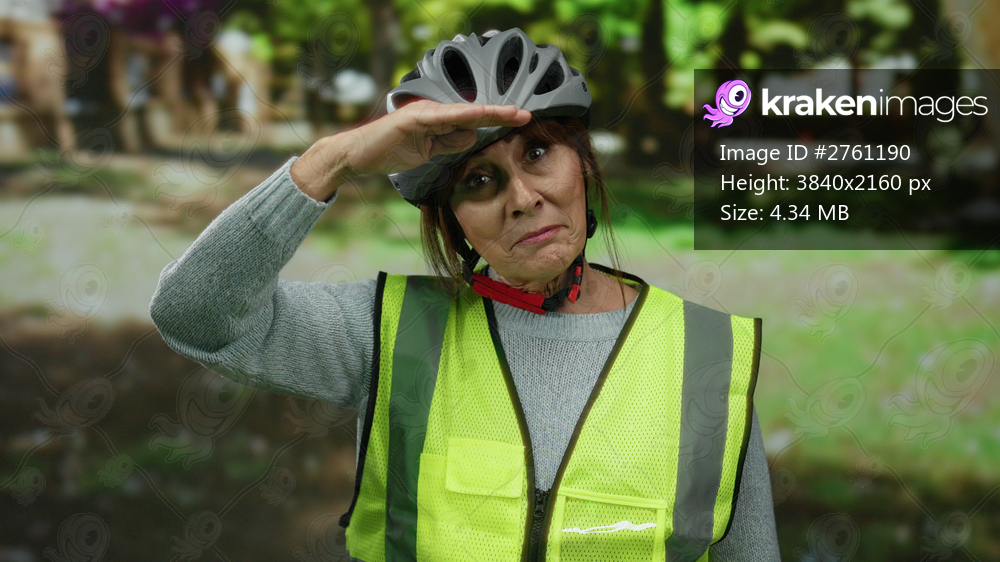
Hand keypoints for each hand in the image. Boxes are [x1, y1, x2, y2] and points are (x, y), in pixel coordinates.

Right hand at [291, 101, 531, 201]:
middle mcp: (434, 112)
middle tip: (526, 113)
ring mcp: (423, 113)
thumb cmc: (391, 152)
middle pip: (474, 113)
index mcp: (439, 121)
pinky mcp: (411, 118)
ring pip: (462, 112)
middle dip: (501, 113)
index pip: (474, 120)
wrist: (359, 155)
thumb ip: (450, 144)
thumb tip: (472, 138)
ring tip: (511, 113)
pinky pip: (440, 117)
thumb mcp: (429, 153)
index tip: (521, 120)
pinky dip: (459, 116)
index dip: (497, 119)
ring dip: (487, 113)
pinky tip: (477, 116)